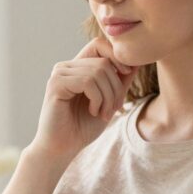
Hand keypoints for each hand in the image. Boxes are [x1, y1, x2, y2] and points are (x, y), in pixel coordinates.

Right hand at [28, 38, 138, 163]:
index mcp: (76, 67)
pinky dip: (97, 98)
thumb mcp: (108, 102)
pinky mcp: (56, 84)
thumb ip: (119, 83)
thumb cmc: (82, 128)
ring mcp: (59, 74)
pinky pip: (87, 81)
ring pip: (98, 72)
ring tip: (102, 113)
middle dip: (116, 87)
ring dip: (107, 96)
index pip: (99, 44)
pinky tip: (92, 111)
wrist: (61, 148)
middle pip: (103, 61)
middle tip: (113, 109)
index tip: (127, 75)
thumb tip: (137, 63)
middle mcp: (66, 67)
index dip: (116, 56)